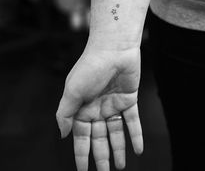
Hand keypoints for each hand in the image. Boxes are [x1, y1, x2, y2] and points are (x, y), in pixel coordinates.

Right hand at [56, 47, 142, 170]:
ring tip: (120, 166)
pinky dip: (135, 135)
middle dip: (101, 156)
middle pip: (99, 138)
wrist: (113, 49)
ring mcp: (113, 105)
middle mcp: (97, 108)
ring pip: (116, 132)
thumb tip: (63, 133)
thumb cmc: (90, 67)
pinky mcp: (129, 100)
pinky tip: (138, 149)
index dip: (82, 154)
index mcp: (82, 107)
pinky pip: (132, 121)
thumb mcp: (72, 91)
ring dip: (118, 149)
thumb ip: (66, 113)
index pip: (81, 136)